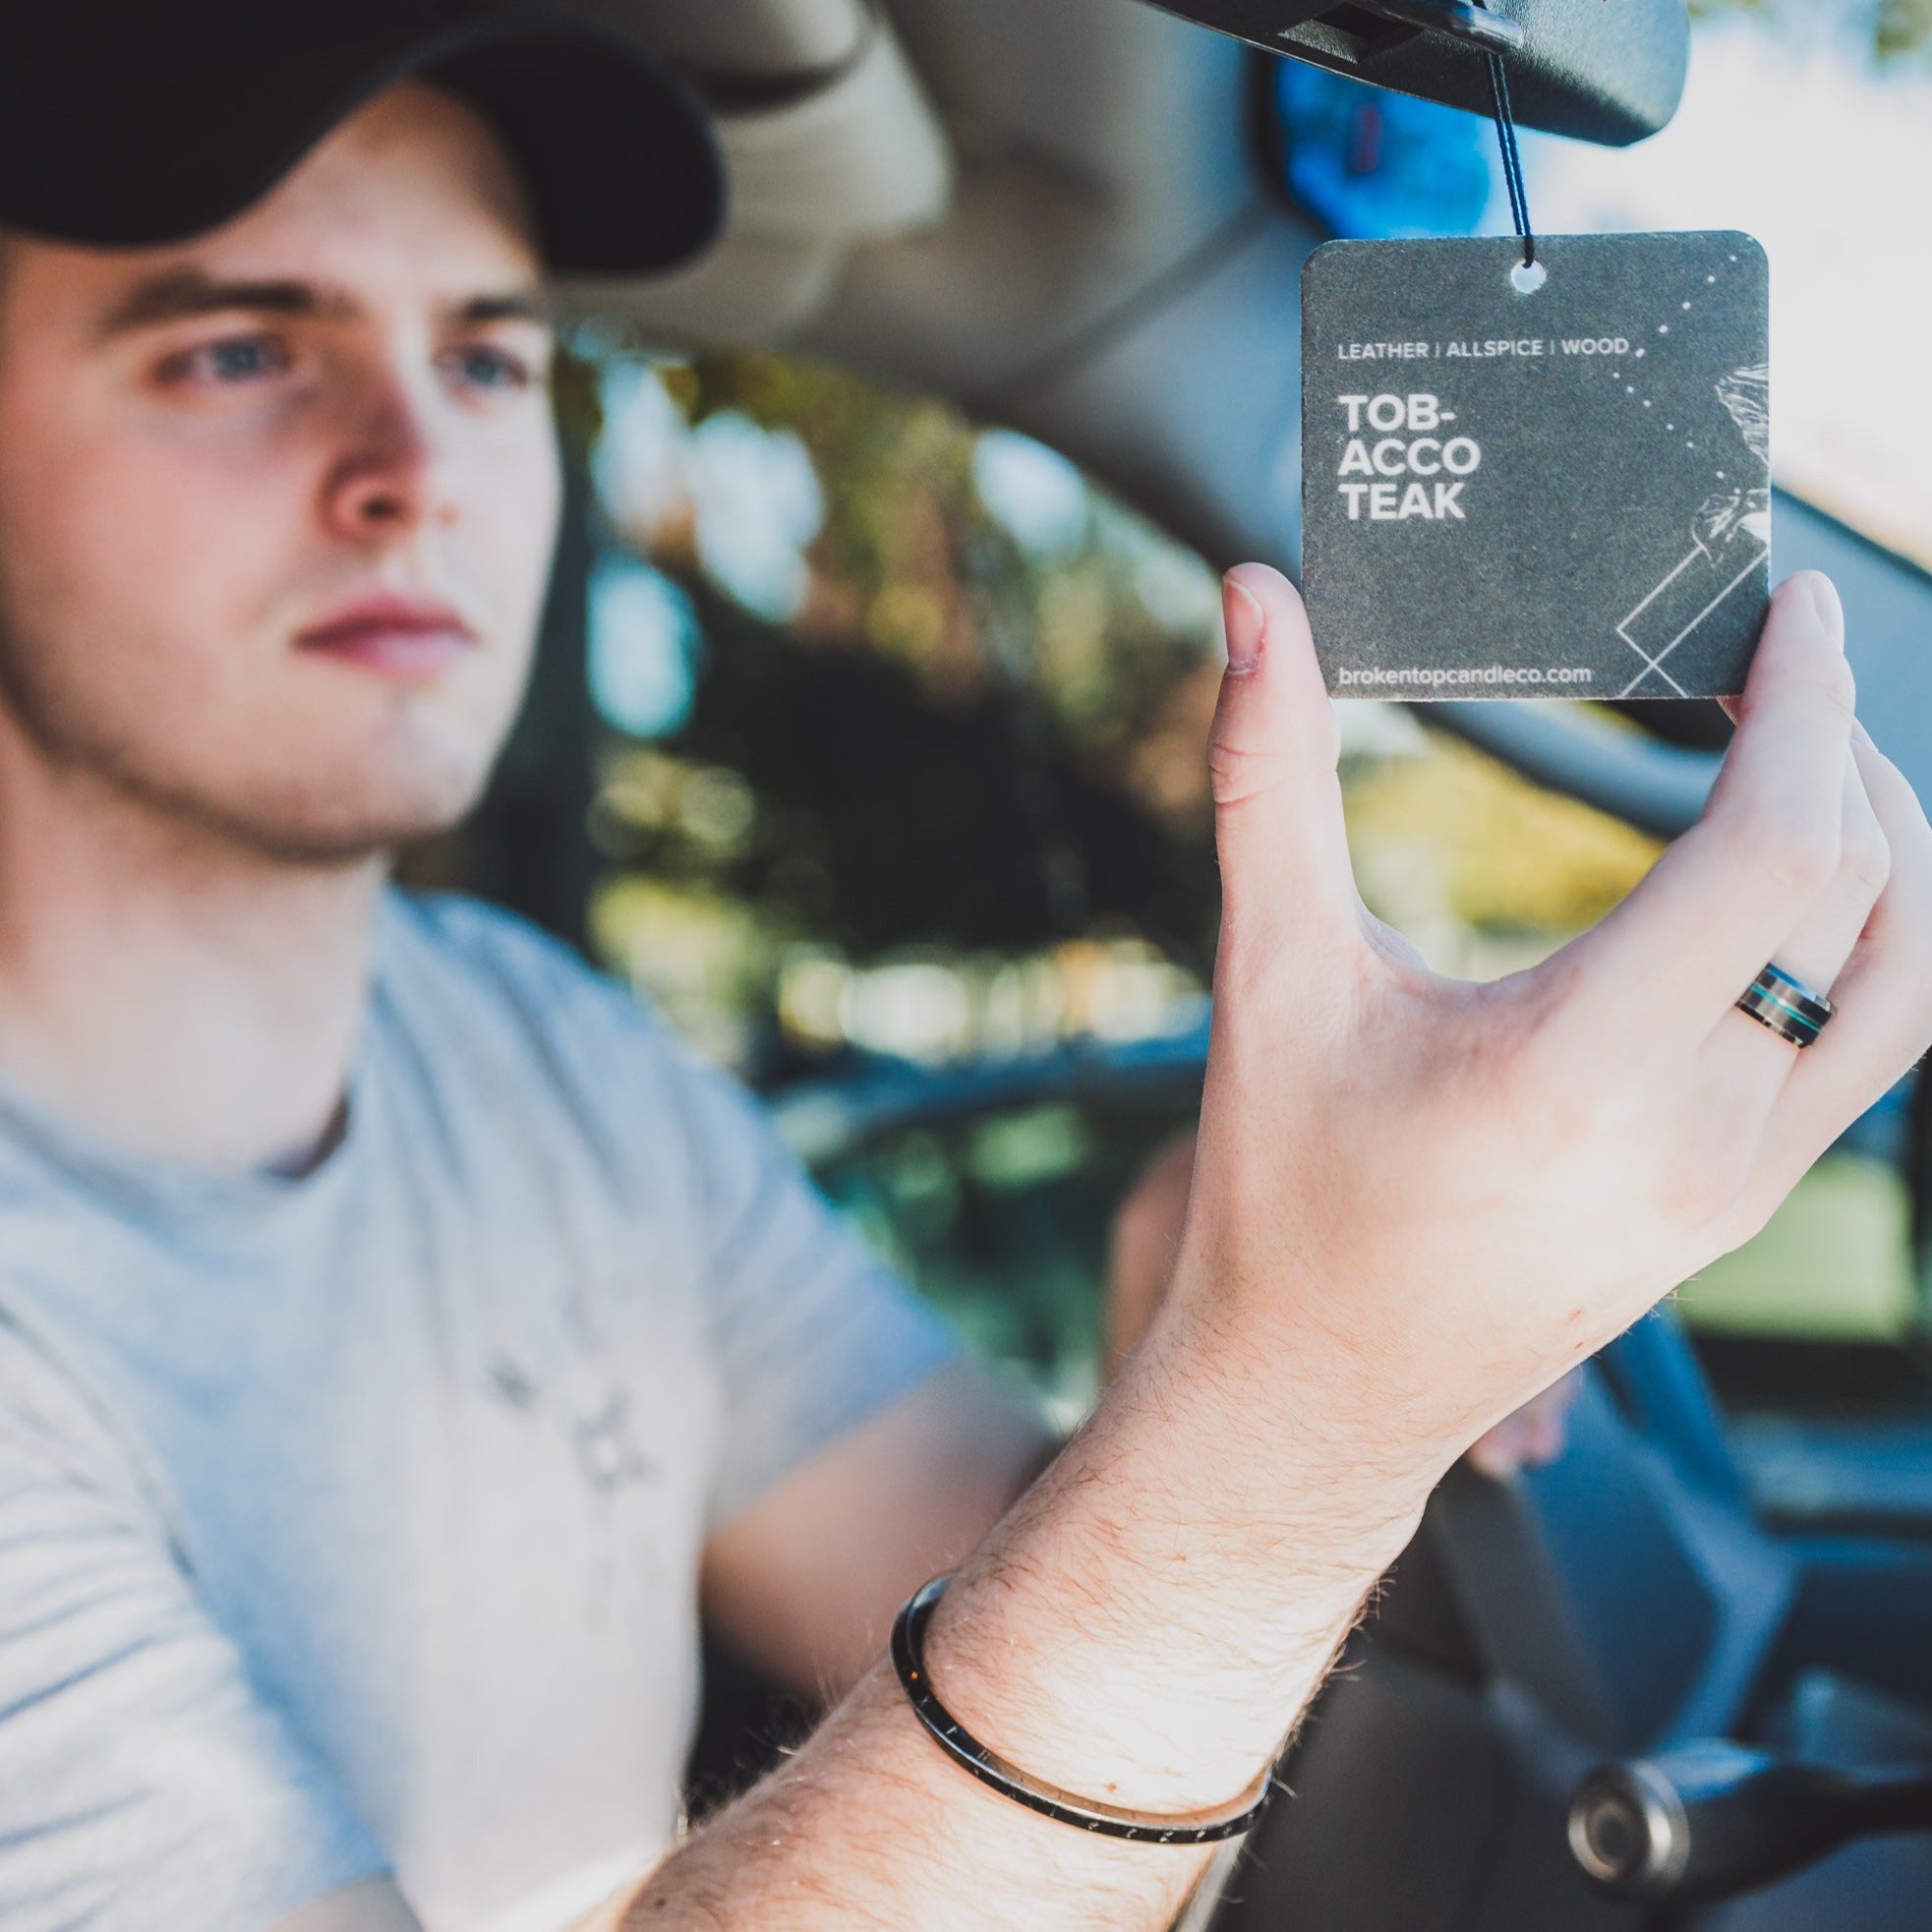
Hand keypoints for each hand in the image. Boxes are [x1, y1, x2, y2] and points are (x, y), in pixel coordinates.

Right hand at [1152, 563, 1930, 1497]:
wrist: (1316, 1388)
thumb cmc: (1282, 1191)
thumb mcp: (1272, 975)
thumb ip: (1269, 775)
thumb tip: (1252, 602)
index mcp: (1579, 1071)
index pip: (1778, 852)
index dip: (1806, 705)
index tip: (1796, 611)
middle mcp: (1694, 1137)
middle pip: (1862, 897)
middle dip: (1842, 750)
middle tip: (1782, 661)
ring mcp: (1736, 1185)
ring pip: (1902, 982)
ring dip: (1884, 851)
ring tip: (1809, 758)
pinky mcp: (1740, 1207)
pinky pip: (1866, 1050)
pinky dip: (1866, 940)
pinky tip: (1791, 887)